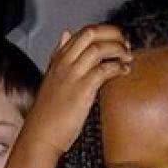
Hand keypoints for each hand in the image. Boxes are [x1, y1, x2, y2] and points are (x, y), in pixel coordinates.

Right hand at [17, 25, 133, 158]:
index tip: (116, 40)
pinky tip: (124, 72)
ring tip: (127, 58)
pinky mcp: (82, 89)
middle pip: (91, 33)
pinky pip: (104, 69)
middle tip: (125, 44)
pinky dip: (118, 67)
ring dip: (118, 49)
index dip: (104, 32)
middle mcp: (65, 62)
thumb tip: (65, 34)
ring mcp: (73, 74)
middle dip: (113, 34)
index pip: (82, 32)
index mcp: (58, 59)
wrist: (40, 135)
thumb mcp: (51, 76)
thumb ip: (59, 55)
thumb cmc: (47, 112)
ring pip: (99, 48)